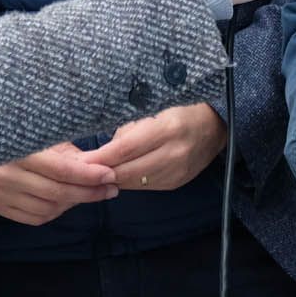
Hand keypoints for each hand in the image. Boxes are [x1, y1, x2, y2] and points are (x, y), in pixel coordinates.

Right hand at [0, 142, 116, 224]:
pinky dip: (54, 212)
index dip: (88, 175)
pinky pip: (32, 218)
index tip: (110, 175)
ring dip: (73, 203)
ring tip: (91, 193)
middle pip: (57, 192)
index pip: (61, 170)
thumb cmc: (9, 132)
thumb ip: (64, 148)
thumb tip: (99, 160)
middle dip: (89, 192)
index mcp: (19, 151)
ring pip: (47, 208)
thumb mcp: (36, 132)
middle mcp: (6, 175)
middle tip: (110, 189)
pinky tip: (66, 202)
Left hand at [86, 103, 226, 191]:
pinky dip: (129, 181)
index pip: (125, 149)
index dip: (100, 157)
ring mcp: (176, 172)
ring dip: (112, 179)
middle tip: (79, 172)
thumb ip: (129, 130)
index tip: (79, 160)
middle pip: (127, 170)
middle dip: (101, 173)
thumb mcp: (155, 109)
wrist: (216, 126)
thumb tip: (104, 151)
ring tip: (95, 174)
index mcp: (168, 129)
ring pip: (133, 182)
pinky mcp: (176, 183)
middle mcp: (174, 153)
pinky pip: (144, 187)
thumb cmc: (181, 110)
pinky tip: (120, 174)